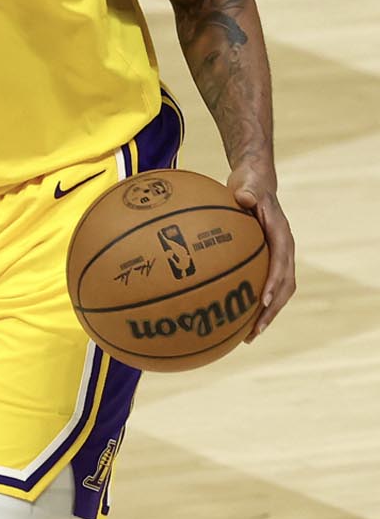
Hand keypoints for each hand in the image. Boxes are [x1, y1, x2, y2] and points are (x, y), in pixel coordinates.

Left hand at [228, 166, 294, 340]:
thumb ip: (248, 191)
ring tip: (248, 335)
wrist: (256, 183)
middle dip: (271, 310)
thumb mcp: (248, 185)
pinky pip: (263, 285)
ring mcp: (276, 257)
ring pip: (278, 292)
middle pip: (284, 286)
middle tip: (254, 331)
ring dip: (265, 314)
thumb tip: (244, 196)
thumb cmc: (249, 185)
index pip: (281, 264)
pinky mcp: (266, 260)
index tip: (262, 302)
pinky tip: (234, 317)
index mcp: (281, 236)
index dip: (273, 284)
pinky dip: (254, 303)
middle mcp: (283, 250)